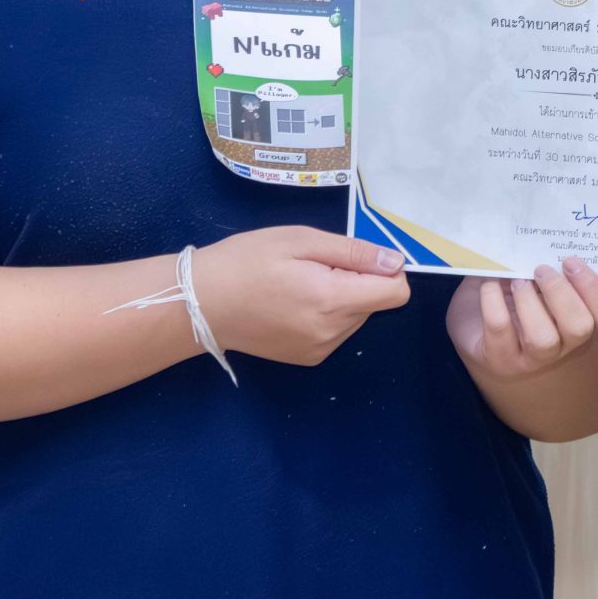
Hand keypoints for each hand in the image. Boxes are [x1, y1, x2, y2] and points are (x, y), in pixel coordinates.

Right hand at [189, 226, 409, 366]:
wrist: (201, 303)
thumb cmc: (247, 261)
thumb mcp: (300, 240)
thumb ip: (353, 252)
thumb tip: (395, 262)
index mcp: (332, 300)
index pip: (396, 292)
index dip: (384, 269)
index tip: (353, 258)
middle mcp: (332, 333)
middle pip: (375, 303)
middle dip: (356, 281)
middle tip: (312, 267)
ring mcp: (320, 350)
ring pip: (356, 317)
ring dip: (341, 298)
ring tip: (298, 284)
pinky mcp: (307, 358)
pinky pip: (336, 331)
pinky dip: (326, 314)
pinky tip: (293, 303)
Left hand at [447, 259, 597, 381]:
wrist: (473, 323)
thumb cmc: (511, 295)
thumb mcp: (532, 276)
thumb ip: (545, 261)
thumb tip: (543, 234)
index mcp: (578, 318)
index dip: (596, 289)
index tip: (571, 260)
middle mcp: (562, 344)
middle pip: (580, 327)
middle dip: (561, 293)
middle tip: (541, 269)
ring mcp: (532, 358)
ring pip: (543, 339)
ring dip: (529, 302)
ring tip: (516, 282)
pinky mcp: (500, 360)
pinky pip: (500, 331)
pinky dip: (493, 302)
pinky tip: (488, 285)